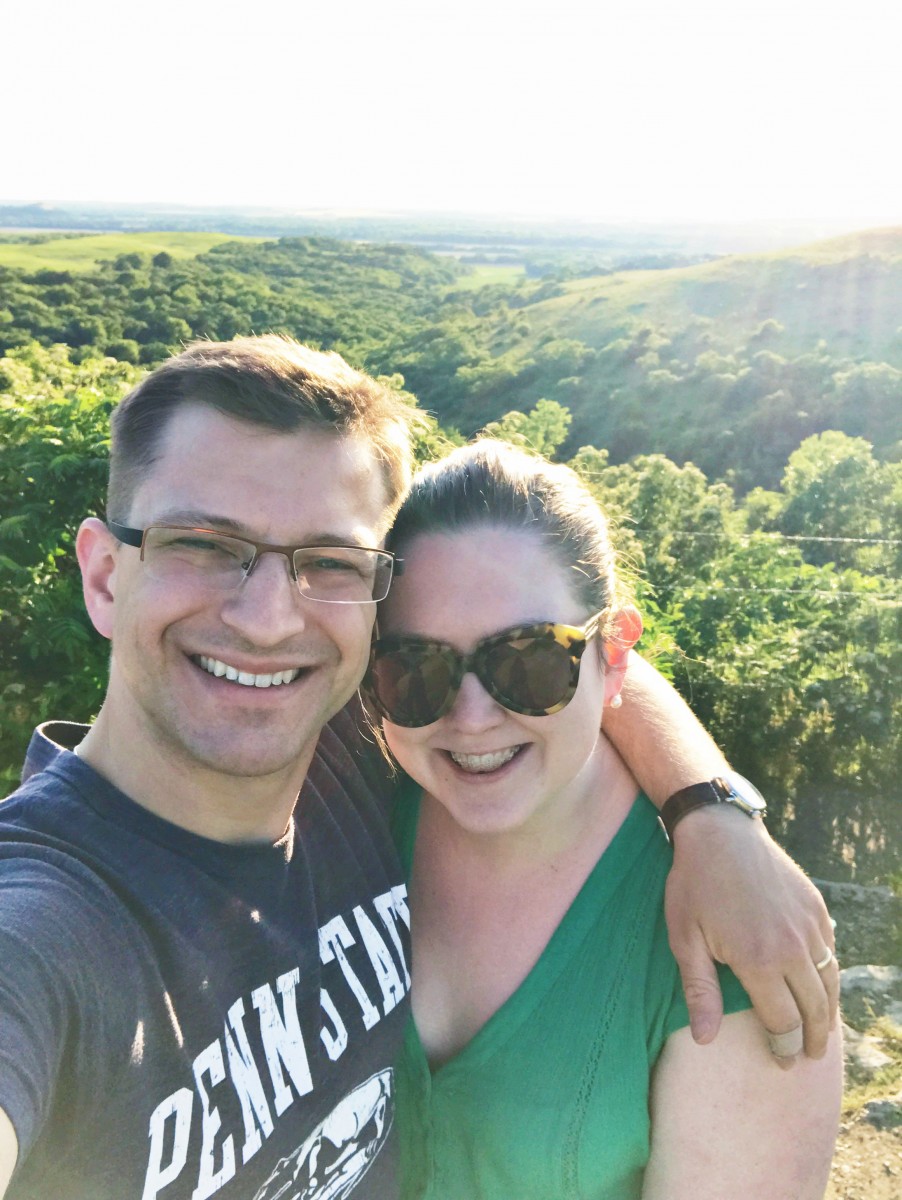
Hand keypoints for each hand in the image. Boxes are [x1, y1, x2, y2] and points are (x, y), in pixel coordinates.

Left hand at [664, 807, 838, 1063]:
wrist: (719, 832)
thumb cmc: (695, 884)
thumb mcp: (685, 938)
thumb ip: (700, 991)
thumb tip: (706, 1040)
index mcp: (760, 961)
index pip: (784, 1022)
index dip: (784, 1046)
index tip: (783, 1060)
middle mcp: (793, 948)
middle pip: (814, 1008)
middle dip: (812, 1038)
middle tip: (808, 1055)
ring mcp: (810, 925)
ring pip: (829, 981)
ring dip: (827, 1011)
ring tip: (821, 1031)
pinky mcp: (816, 907)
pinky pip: (831, 951)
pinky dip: (829, 974)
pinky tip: (821, 985)